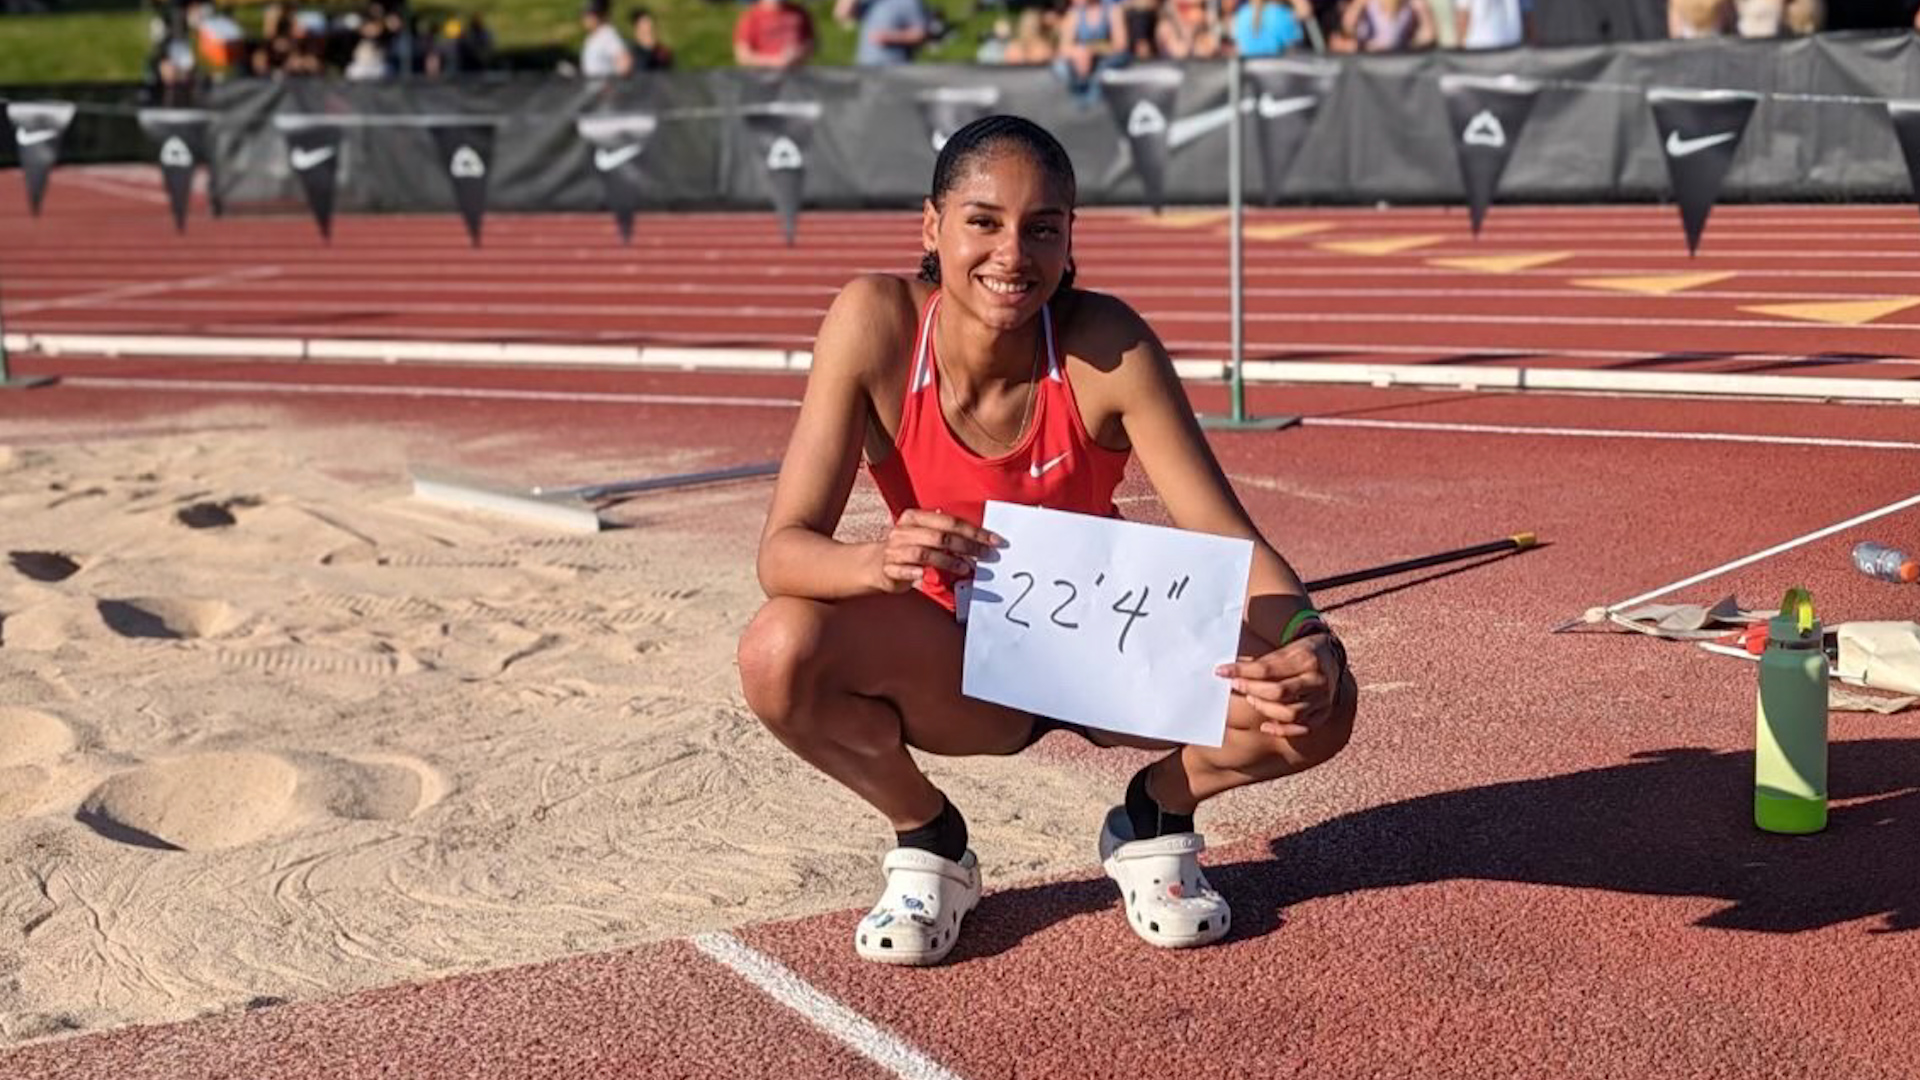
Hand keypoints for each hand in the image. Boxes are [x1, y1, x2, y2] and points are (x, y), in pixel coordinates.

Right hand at [871, 508, 1000, 593]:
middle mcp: (904, 531)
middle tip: (985, 556)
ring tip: (965, 568)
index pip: (950, 521)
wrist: (876, 564)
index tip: (994, 541)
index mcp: (914, 518)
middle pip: (940, 537)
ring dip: (948, 561)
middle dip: (966, 546)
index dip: (974, 531)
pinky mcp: (888, 568)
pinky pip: (904, 571)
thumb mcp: (926, 536)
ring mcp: (894, 550)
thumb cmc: (909, 548)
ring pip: (924, 553)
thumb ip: (947, 535)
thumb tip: (980, 540)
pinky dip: (916, 573)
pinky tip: (926, 576)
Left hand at [1216, 632, 1345, 738]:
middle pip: (1279, 692)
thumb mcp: (1287, 649)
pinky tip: (1265, 725)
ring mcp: (1322, 700)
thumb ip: (1263, 662)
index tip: (1222, 672)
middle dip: (1252, 690)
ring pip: (1290, 713)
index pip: (1268, 668)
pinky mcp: (1323, 714)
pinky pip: (1302, 728)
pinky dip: (1281, 730)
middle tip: (1236, 686)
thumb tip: (1229, 671)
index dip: (1242, 672)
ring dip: (1264, 709)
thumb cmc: (1301, 653)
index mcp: (1307, 659)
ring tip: (1251, 699)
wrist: (1332, 659)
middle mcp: (1317, 681)